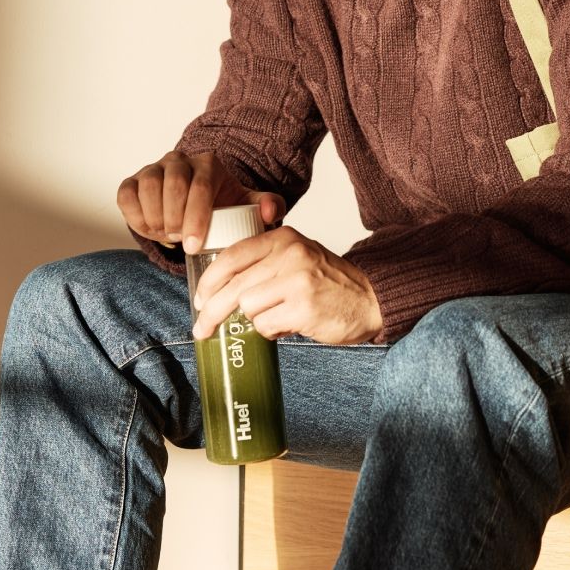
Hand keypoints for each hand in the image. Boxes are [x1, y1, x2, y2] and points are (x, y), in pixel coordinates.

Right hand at [117, 150, 284, 252]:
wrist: (196, 203)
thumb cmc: (221, 205)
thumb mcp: (246, 205)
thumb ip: (267, 206)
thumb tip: (269, 211)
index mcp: (209, 164)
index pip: (201, 186)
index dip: (196, 218)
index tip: (194, 245)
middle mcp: (179, 160)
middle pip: (174, 185)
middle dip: (176, 219)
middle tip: (181, 241)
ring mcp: (154, 168)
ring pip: (148, 187)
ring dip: (155, 218)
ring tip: (168, 236)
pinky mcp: (133, 181)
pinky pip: (126, 194)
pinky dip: (135, 216)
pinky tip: (149, 230)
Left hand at [191, 225, 382, 345]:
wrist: (369, 298)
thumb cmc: (329, 281)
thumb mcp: (298, 255)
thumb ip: (265, 260)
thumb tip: (219, 286)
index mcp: (284, 238)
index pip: (233, 256)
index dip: (210, 280)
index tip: (200, 297)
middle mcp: (290, 255)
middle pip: (234, 286)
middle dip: (212, 311)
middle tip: (203, 328)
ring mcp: (297, 281)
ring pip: (248, 308)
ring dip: (256, 320)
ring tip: (276, 317)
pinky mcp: (303, 308)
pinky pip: (266, 326)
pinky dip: (271, 331)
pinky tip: (288, 324)